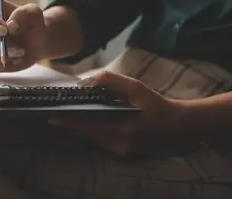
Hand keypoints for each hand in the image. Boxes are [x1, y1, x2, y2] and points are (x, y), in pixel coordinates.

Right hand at [0, 0, 46, 72]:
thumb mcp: (33, 13)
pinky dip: (2, 65)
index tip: (5, 29)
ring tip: (19, 52)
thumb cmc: (32, 22)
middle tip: (13, 46)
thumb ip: (22, 14)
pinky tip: (14, 59)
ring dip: (0, 55)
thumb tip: (9, 27)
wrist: (38, 41)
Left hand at [49, 71, 186, 156]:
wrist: (179, 126)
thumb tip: (87, 81)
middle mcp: (118, 145)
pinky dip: (94, 127)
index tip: (52, 114)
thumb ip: (111, 81)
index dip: (69, 120)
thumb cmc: (157, 104)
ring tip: (70, 110)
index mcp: (122, 131)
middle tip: (59, 107)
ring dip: (83, 124)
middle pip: (88, 132)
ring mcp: (120, 151)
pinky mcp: (122, 152)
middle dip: (74, 120)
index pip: (87, 126)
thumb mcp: (136, 88)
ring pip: (93, 136)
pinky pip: (102, 138)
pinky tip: (90, 116)